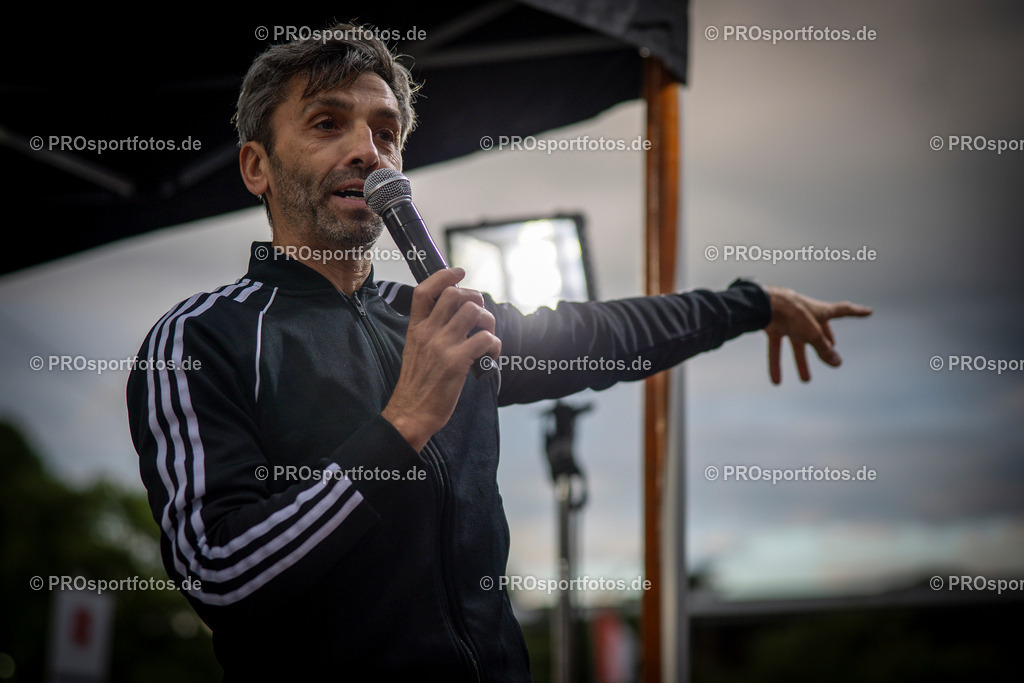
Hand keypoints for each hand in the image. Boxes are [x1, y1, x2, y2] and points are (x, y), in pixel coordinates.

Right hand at [382, 268, 500, 450]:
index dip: (444, 275)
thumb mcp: (413, 351)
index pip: (424, 290)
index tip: (459, 272)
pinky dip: (494, 345)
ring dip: (488, 321)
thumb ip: (428, 332)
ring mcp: (442, 346)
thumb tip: (453, 319)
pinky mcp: (456, 362)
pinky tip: (490, 356)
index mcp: (416, 329)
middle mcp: (428, 333)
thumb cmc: (416, 386)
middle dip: (476, 299)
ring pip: (474, 312)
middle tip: (480, 316)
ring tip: (486, 335)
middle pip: (455, 295)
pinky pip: (485, 339)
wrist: (410, 414)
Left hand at [763, 286, 871, 383]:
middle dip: (824, 342)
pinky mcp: (772, 325)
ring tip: (806, 380)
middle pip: (818, 331)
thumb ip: (824, 350)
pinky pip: (776, 348)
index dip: (857, 312)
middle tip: (831, 349)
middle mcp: (804, 314)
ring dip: (801, 362)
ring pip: (796, 343)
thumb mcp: (812, 335)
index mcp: (820, 310)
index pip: (843, 311)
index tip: (869, 311)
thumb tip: (838, 363)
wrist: (762, 305)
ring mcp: (787, 319)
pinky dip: (777, 364)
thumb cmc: (792, 315)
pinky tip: (776, 381)